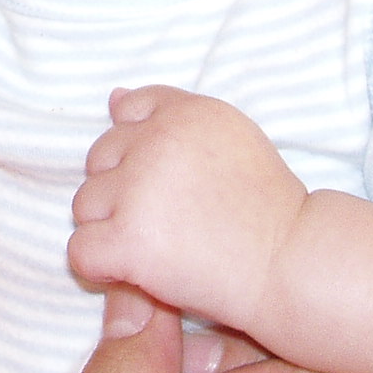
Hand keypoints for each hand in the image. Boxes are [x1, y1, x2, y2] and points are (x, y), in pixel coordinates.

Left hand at [68, 87, 306, 335]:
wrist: (292, 265)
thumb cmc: (265, 207)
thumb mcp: (230, 137)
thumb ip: (170, 115)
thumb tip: (112, 99)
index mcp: (184, 111)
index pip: (128, 111)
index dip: (141, 151)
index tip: (174, 182)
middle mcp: (157, 141)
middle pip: (98, 159)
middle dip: (123, 191)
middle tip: (172, 220)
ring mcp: (140, 190)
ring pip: (85, 206)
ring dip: (112, 230)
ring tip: (161, 246)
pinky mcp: (129, 240)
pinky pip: (80, 251)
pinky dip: (101, 269)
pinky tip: (136, 273)